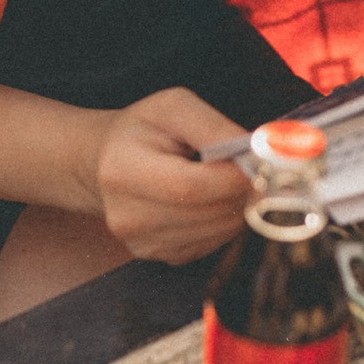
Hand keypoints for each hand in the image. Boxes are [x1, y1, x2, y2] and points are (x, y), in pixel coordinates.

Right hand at [94, 87, 250, 263]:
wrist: (104, 163)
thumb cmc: (141, 130)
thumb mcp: (171, 107)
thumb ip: (210, 125)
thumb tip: (253, 150)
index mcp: (122, 170)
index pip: (189, 186)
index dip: (232, 177)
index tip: (259, 162)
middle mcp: (127, 216)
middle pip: (206, 212)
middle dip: (240, 190)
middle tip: (253, 168)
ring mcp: (142, 243)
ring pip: (216, 232)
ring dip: (236, 206)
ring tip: (227, 179)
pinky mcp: (159, 256)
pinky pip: (211, 244)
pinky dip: (223, 222)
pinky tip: (212, 199)